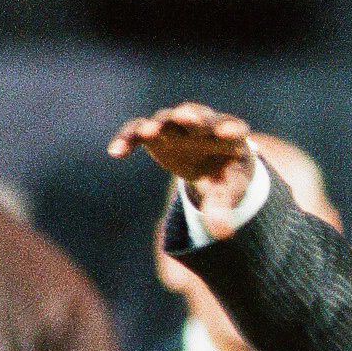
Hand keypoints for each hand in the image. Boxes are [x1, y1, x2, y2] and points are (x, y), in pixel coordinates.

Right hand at [108, 102, 256, 239]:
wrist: (211, 166)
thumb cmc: (225, 177)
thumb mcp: (228, 191)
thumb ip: (223, 208)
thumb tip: (219, 234)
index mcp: (231, 137)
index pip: (235, 128)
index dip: (232, 129)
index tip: (228, 132)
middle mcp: (204, 125)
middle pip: (199, 116)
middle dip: (192, 116)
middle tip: (186, 117)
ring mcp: (178, 127)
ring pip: (167, 120)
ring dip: (158, 125)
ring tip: (148, 133)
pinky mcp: (155, 134)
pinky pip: (138, 131)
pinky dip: (127, 138)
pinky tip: (116, 152)